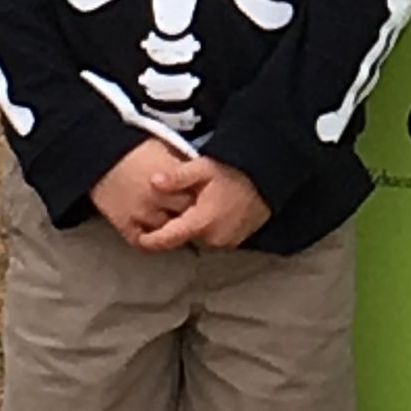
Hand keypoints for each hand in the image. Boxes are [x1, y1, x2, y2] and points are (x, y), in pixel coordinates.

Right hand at [89, 136, 202, 241]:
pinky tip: (152, 231)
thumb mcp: (164, 147)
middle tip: (185, 210)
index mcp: (170, 177)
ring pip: (166, 231)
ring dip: (169, 226)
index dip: (199, 197)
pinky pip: (142, 242)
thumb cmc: (132, 148)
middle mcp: (158, 198)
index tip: (200, 196)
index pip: (197, 197)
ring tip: (168, 218)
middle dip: (186, 212)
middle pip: (184, 215)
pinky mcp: (124, 224)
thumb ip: (183, 164)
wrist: (97, 154)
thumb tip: (201, 176)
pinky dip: (149, 239)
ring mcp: (140, 213)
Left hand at [136, 160, 268, 252]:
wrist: (271, 177)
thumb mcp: (203, 168)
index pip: (168, 238)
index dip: (150, 241)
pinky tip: (213, 209)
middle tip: (175, 207)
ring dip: (195, 227)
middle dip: (176, 226)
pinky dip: (210, 228)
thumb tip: (153, 182)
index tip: (138, 238)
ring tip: (198, 206)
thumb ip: (177, 177)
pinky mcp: (238, 241)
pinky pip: (215, 238)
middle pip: (184, 238)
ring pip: (199, 239)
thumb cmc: (236, 171)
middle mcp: (213, 238)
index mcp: (201, 222)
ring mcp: (227, 242)